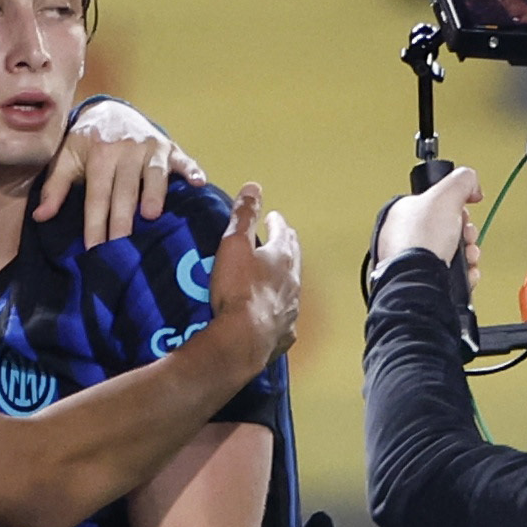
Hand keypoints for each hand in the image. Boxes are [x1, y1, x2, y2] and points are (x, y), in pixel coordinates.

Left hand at [35, 99, 207, 247]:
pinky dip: (192, 169)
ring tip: (152, 216)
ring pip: (154, 175)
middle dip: (122, 220)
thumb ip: (55, 187)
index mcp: (99, 156)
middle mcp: (126, 151)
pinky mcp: (169, 147)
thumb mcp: (65, 158)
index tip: (94, 249)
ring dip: (155, 193)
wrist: (111, 109)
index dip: (95, 224)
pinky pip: (182, 159)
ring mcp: (150, 148)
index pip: (97, 197)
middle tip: (122, 247)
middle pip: (125, 191)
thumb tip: (39, 217)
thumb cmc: (86, 142)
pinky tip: (199, 182)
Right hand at [208, 183, 300, 368]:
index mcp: (281, 257)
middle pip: (293, 258)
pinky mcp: (284, 332)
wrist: (243, 338)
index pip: (282, 233)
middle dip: (286, 246)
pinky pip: (284, 316)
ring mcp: (291, 308)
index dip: (276, 223)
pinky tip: (275, 313)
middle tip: (280, 239)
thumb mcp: (234, 245)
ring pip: (291, 286)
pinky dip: (280, 309)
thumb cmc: (237, 291)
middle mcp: (293, 281)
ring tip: (276, 275)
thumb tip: (254, 187)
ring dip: (285, 278)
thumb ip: (243, 215)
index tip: (274, 217)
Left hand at [377, 165, 482, 290]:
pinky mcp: (423, 279)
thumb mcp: (446, 194)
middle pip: (448, 228)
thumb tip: (472, 184)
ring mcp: (411, 260)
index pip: (435, 203)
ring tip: (466, 255)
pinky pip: (451, 272)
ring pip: (453, 251)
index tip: (462, 208)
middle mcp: (401, 237)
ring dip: (469, 252)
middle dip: (466, 232)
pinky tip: (464, 271)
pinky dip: (464, 272)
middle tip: (464, 235)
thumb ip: (462, 180)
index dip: (455, 206)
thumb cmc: (419, 241)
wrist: (418, 280)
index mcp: (399, 213)